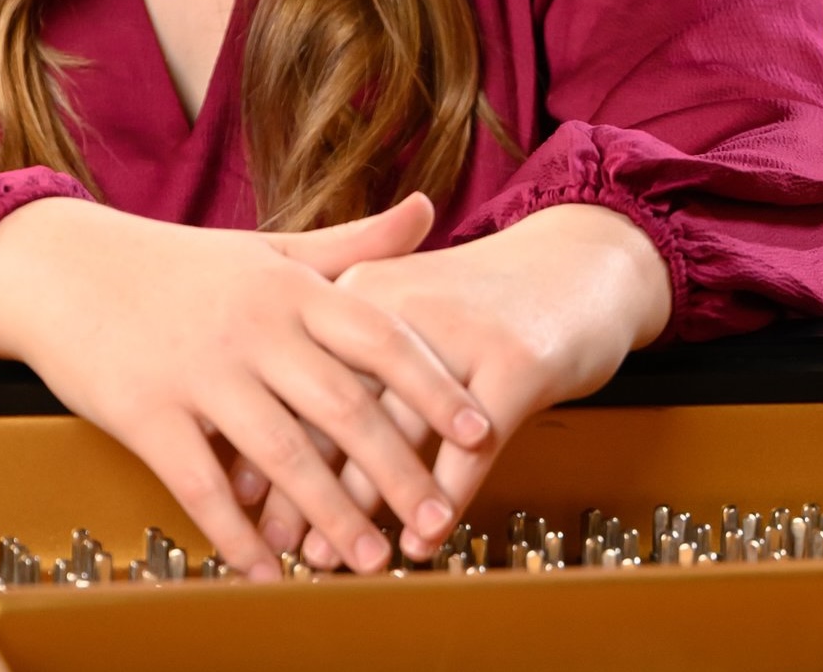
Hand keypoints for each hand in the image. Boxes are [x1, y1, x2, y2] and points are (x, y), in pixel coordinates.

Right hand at [0, 193, 491, 579]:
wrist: (61, 266)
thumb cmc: (177, 264)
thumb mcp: (268, 246)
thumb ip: (353, 242)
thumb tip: (428, 208)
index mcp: (289, 288)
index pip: (379, 336)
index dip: (432, 386)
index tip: (479, 432)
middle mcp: (252, 327)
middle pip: (343, 407)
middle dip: (398, 471)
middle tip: (440, 524)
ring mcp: (197, 371)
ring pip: (281, 455)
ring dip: (332, 516)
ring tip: (373, 563)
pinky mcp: (144, 413)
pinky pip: (200, 485)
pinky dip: (237, 534)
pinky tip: (267, 571)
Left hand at [251, 202, 672, 565]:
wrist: (580, 265)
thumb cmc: (479, 304)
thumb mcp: (404, 313)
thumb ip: (345, 367)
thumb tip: (272, 445)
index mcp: (364, 288)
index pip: (302, 376)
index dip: (271, 440)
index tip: (243, 503)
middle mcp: (403, 305)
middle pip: (339, 408)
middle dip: (307, 485)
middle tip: (284, 543)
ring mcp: (462, 333)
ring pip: (400, 433)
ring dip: (366, 504)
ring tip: (341, 557)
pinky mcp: (516, 362)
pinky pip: (471, 447)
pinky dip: (445, 499)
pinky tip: (426, 539)